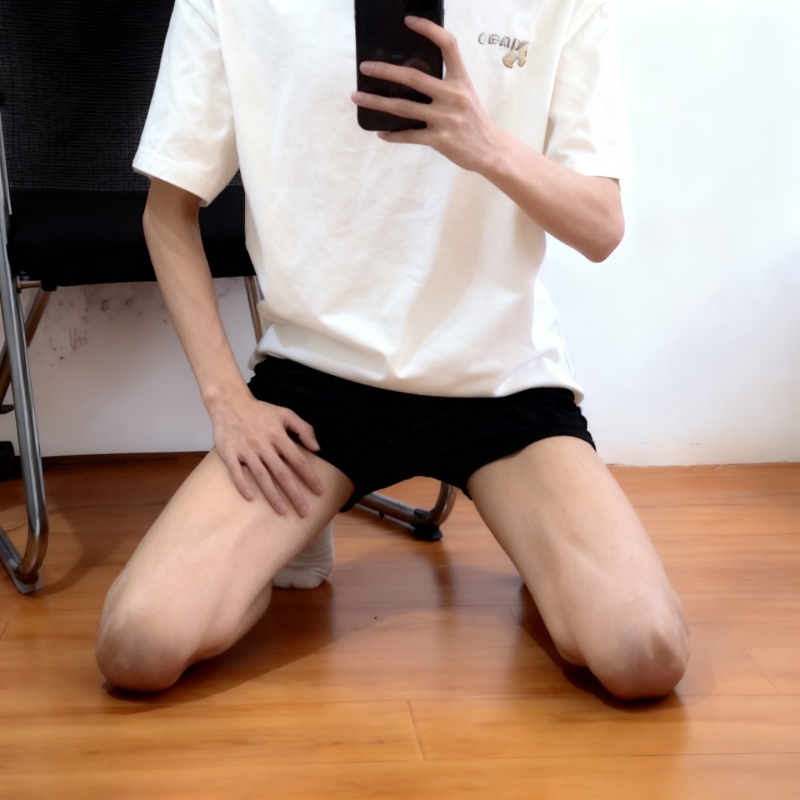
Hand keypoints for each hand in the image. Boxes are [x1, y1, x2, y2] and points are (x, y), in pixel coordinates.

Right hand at [209, 390, 323, 516]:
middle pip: (281, 473)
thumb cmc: (260, 411)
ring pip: (261, 476)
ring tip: (282, 511)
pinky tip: (250, 498)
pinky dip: (242, 485)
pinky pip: (236, 472)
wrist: (230, 403)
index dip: (309, 476)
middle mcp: (263, 445)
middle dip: (294, 493)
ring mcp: (245, 450)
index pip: (297, 460)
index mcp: (278, 436)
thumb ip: (304, 429)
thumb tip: (317, 448)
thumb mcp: (285, 414)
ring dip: (272, 495)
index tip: (319, 491)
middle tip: (304, 511)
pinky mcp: (229, 453)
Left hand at [351, 16, 500, 172]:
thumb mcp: (465, 94)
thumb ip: (445, 84)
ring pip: (404, 108)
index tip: (408, 21)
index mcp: (461, 80)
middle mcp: (453, 96)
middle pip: (414, 78)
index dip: (429, 30)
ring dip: (377, 102)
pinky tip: (381, 133)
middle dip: (386, 71)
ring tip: (357, 97)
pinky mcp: (439, 139)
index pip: (448, 46)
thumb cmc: (473, 120)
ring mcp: (445, 118)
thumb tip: (411, 77)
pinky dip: (393, 135)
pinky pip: (410, 136)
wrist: (490, 149)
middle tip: (365, 67)